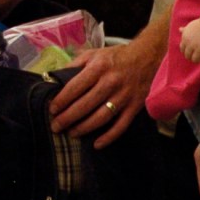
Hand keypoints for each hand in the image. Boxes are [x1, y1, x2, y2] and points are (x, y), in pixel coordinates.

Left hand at [48, 32, 162, 149]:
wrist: (147, 58)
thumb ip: (75, 65)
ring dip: (84, 128)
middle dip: (68, 118)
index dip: (61, 100)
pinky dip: (108, 137)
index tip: (52, 109)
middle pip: (85, 105)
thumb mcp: (93, 54)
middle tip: (55, 126)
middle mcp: (110, 83)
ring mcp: (123, 97)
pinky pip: (120, 126)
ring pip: (101, 118)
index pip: (75, 87)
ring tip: (71, 133)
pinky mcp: (134, 107)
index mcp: (98, 68)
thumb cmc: (115, 57)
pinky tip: (96, 144)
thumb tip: (55, 78)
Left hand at [179, 17, 199, 61]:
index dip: (187, 50)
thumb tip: (179, 29)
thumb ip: (185, 30)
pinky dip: (198, 60)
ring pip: (189, 57)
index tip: (194, 50)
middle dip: (189, 55)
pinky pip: (195, 59)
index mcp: (184, 35)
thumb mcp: (191, 26)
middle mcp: (186, 40)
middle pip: (184, 53)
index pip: (182, 47)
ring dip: (193, 59)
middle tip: (196, 56)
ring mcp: (192, 45)